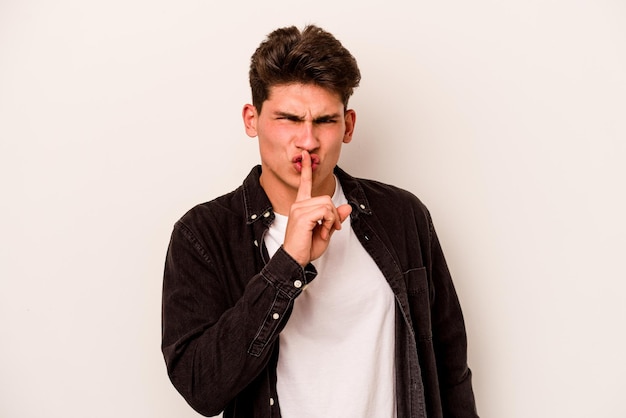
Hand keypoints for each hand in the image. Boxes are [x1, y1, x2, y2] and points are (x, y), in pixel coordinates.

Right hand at [283, 151, 351, 265]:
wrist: (295, 260)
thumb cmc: (306, 247)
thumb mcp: (326, 231)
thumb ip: (335, 218)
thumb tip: (348, 208)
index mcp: (301, 205)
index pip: (305, 184)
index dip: (306, 169)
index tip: (306, 156)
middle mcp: (298, 204)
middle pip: (326, 198)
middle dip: (334, 214)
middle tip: (333, 228)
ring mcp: (299, 209)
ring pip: (327, 203)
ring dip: (332, 219)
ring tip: (325, 231)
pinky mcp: (302, 216)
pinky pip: (325, 211)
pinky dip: (330, 221)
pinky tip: (323, 231)